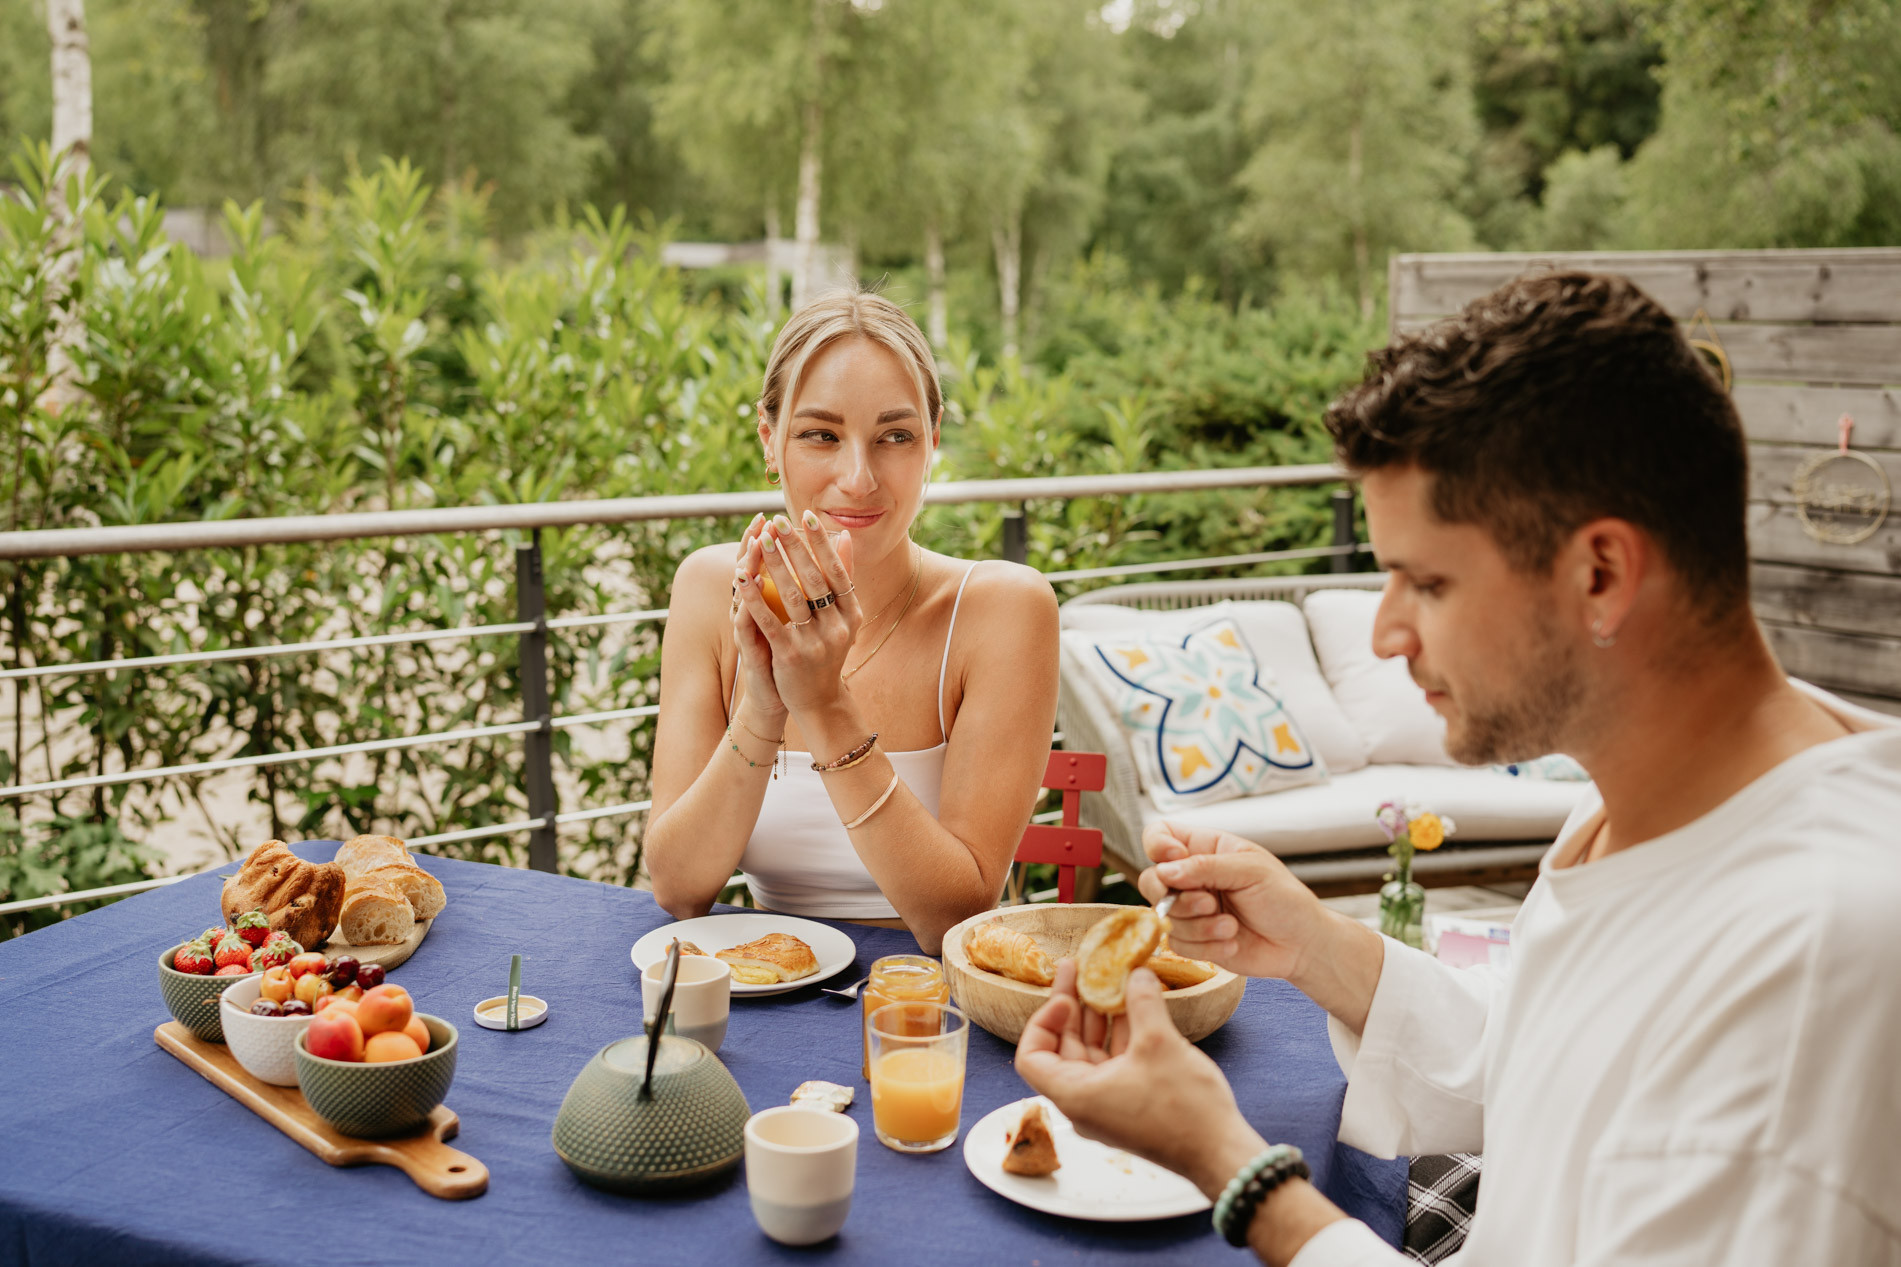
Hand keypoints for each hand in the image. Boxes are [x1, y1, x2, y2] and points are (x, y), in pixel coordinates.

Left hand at [733, 512, 863, 715]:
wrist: (819, 700)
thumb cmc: (828, 651)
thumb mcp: (843, 618)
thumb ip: (844, 578)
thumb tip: (846, 537)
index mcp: (851, 614)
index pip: (837, 571)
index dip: (821, 543)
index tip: (806, 516)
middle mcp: (837, 627)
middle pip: (814, 580)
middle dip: (794, 548)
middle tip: (777, 522)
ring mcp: (815, 643)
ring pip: (792, 597)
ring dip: (774, 566)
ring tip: (760, 540)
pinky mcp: (791, 656)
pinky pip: (769, 621)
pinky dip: (754, 598)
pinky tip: (740, 578)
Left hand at [1014, 960, 1265, 1195]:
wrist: (1220, 1153)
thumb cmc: (1183, 1106)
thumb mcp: (1158, 1043)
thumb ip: (1141, 1002)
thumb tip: (1136, 973)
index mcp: (1075, 1094)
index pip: (1031, 1056)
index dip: (1042, 1021)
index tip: (1067, 998)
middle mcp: (1085, 1103)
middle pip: (1063, 1050)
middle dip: (1073, 1007)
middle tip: (1080, 969)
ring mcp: (1108, 1106)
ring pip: (1092, 1055)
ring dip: (1100, 1019)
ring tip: (1111, 981)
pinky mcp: (1132, 1106)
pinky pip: (1115, 1065)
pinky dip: (1121, 1036)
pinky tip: (1137, 1007)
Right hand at [1140, 822, 1383, 1031]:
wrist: (1301, 944)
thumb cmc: (1284, 898)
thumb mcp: (1250, 870)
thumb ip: (1205, 867)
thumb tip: (1164, 871)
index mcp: (1205, 848)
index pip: (1159, 834)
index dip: (1157, 845)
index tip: (1176, 858)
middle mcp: (1192, 878)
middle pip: (1152, 881)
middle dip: (1178, 898)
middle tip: (1209, 903)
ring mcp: (1191, 910)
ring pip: (1164, 917)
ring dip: (1199, 926)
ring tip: (1232, 926)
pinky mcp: (1195, 940)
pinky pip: (1177, 944)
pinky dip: (1205, 946)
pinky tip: (1232, 941)